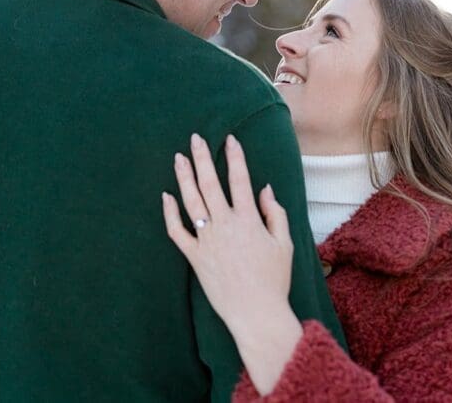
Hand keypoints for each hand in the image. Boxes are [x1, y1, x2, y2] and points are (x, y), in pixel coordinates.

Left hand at [161, 133, 295, 338]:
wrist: (256, 313)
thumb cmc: (274, 279)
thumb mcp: (285, 243)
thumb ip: (275, 213)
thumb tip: (265, 189)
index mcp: (249, 219)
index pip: (240, 179)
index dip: (235, 156)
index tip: (230, 139)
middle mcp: (225, 225)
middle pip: (210, 183)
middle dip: (203, 158)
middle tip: (195, 138)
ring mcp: (207, 240)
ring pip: (191, 201)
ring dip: (184, 177)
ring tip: (178, 158)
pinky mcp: (195, 256)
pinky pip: (177, 231)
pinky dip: (169, 213)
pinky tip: (166, 197)